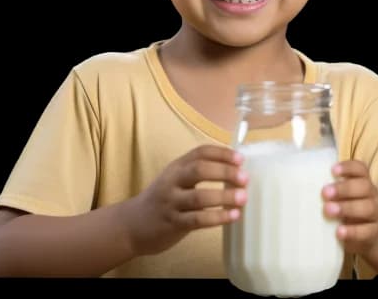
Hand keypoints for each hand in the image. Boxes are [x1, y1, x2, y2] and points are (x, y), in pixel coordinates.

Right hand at [126, 145, 247, 254]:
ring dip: (223, 196)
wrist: (132, 225)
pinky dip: (217, 217)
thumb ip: (198, 172)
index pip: (200, 152)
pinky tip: (233, 216)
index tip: (240, 158)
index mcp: (177, 166)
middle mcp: (172, 181)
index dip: (221, 153)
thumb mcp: (175, 179)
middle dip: (224, 172)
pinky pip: (197, 220)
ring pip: (199, 197)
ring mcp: (171, 202)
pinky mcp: (172, 223)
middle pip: (199, 170)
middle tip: (244, 178)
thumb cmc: (163, 200)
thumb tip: (235, 169)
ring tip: (243, 198)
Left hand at [322, 160, 377, 254]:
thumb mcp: (342, 195)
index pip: (360, 169)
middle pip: (364, 187)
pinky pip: (366, 231)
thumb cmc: (348, 207)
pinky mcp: (373, 233)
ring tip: (328, 210)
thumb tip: (298, 184)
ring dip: (347, 208)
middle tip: (324, 193)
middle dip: (344, 189)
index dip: (348, 168)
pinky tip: (339, 232)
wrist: (371, 234)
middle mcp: (371, 195)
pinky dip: (352, 231)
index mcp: (363, 181)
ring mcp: (375, 214)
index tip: (332, 170)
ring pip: (367, 208)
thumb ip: (328, 189)